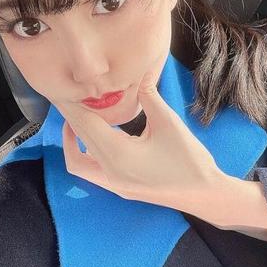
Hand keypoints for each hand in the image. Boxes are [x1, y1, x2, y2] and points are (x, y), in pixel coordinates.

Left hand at [59, 68, 224, 212]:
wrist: (204, 194)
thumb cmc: (189, 159)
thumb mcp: (169, 122)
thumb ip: (149, 96)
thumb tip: (139, 72)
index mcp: (119, 156)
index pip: (85, 125)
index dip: (72, 105)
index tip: (62, 89)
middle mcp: (109, 173)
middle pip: (78, 140)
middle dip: (70, 117)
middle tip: (67, 96)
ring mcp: (113, 184)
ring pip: (77, 162)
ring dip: (72, 140)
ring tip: (78, 117)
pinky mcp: (119, 188)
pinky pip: (91, 170)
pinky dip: (86, 152)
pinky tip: (96, 136)